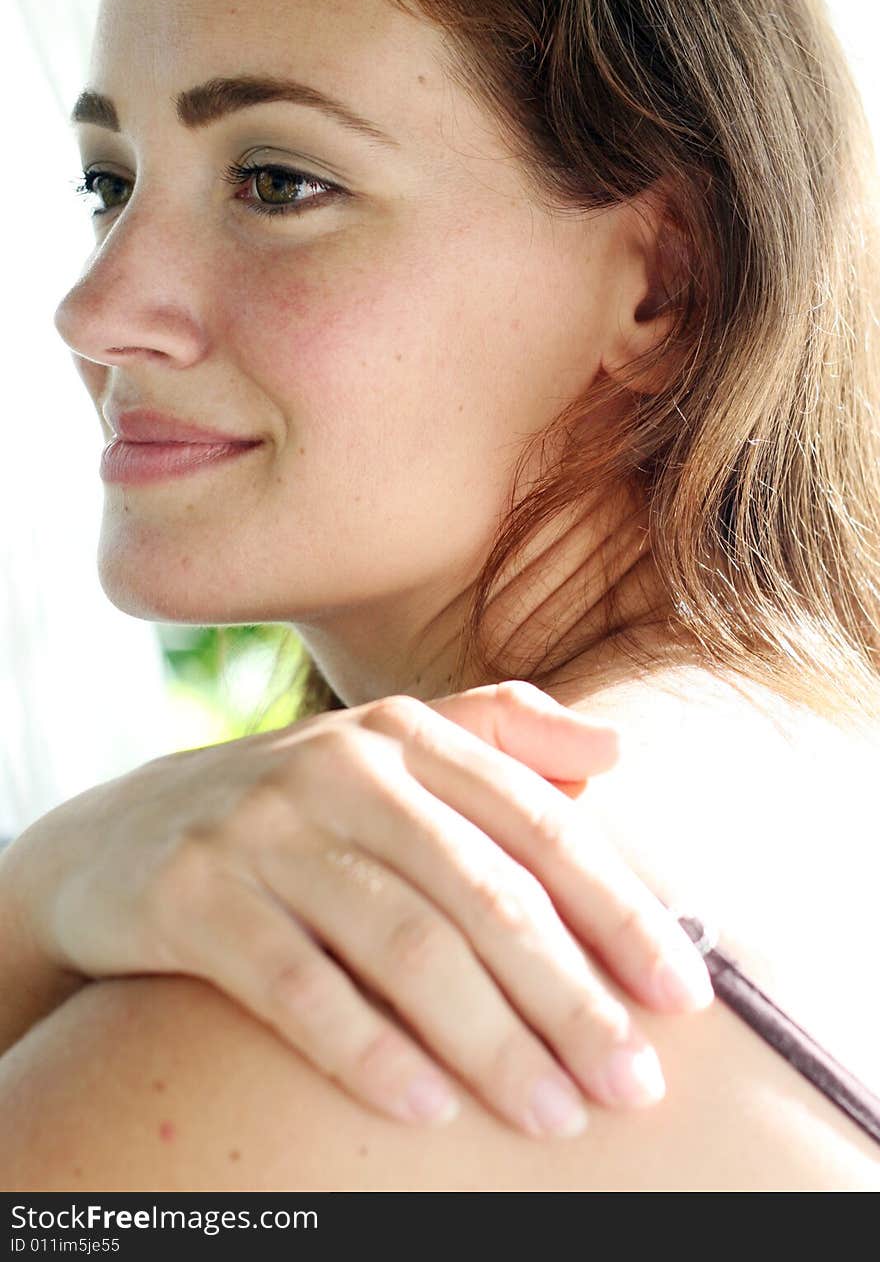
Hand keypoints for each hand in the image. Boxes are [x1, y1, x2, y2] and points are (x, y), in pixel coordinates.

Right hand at [5, 680, 711, 1137]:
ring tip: (553, 1116)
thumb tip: (618, 746)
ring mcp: (262, 829)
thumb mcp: (390, 751)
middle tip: (633, 1085)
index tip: (682, 995)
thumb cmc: (294, 810)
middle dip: (569, 995)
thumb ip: (503, 732)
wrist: (117, 837)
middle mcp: (340, 768)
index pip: (538, 823)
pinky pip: (295, 984)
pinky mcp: (191, 895)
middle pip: (482, 892)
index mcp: (405, 735)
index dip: (619, 909)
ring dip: (488, 1039)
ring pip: (401, 942)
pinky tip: (428, 1109)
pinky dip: (366, 1049)